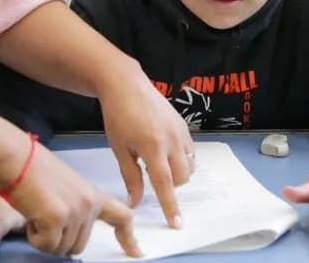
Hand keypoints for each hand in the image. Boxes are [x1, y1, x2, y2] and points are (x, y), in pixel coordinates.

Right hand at [1, 142, 140, 256]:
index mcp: (94, 195)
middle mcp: (89, 204)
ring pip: (61, 248)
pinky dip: (34, 237)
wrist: (17, 158)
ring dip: (45, 238)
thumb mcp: (67, 188)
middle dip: (58, 240)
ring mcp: (75, 211)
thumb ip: (77, 207)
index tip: (136, 252)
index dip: (128, 238)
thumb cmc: (35, 171)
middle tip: (44, 216)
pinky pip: (46, 245)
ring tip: (37, 210)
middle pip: (79, 246)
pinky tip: (31, 214)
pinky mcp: (57, 217)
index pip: (122, 217)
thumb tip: (72, 233)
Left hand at [98, 73, 195, 228]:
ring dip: (177, 172)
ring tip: (157, 161)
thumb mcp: (119, 148)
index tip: (177, 224)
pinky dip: (181, 158)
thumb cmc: (117, 117)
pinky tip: (165, 150)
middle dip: (171, 185)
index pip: (165, 184)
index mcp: (153, 148)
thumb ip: (131, 176)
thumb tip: (136, 202)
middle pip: (182, 178)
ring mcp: (181, 132)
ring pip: (189, 166)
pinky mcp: (184, 125)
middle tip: (150, 173)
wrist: (127, 84)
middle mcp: (172, 141)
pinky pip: (190, 151)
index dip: (170, 206)